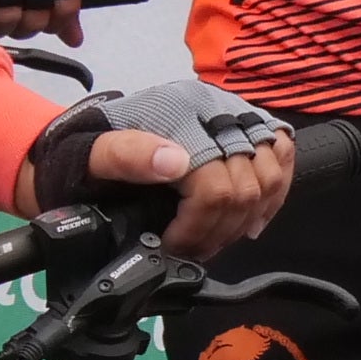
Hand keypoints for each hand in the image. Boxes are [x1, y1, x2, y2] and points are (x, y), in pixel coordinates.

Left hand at [28, 73, 292, 255]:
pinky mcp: (242, 123)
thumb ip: (126, 156)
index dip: (198, 228)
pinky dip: (275, 189)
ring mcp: (231, 115)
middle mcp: (211, 109)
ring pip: (270, 174)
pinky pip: (281, 153)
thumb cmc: (81, 156)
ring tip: (217, 238)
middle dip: (221, 230)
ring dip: (249, 217)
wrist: (78, 140)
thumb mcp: (89, 156)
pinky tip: (253, 216)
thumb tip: (177, 163)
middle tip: (192, 251)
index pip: (214, 185)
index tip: (173, 247)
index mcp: (175, 115)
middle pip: (247, 186)